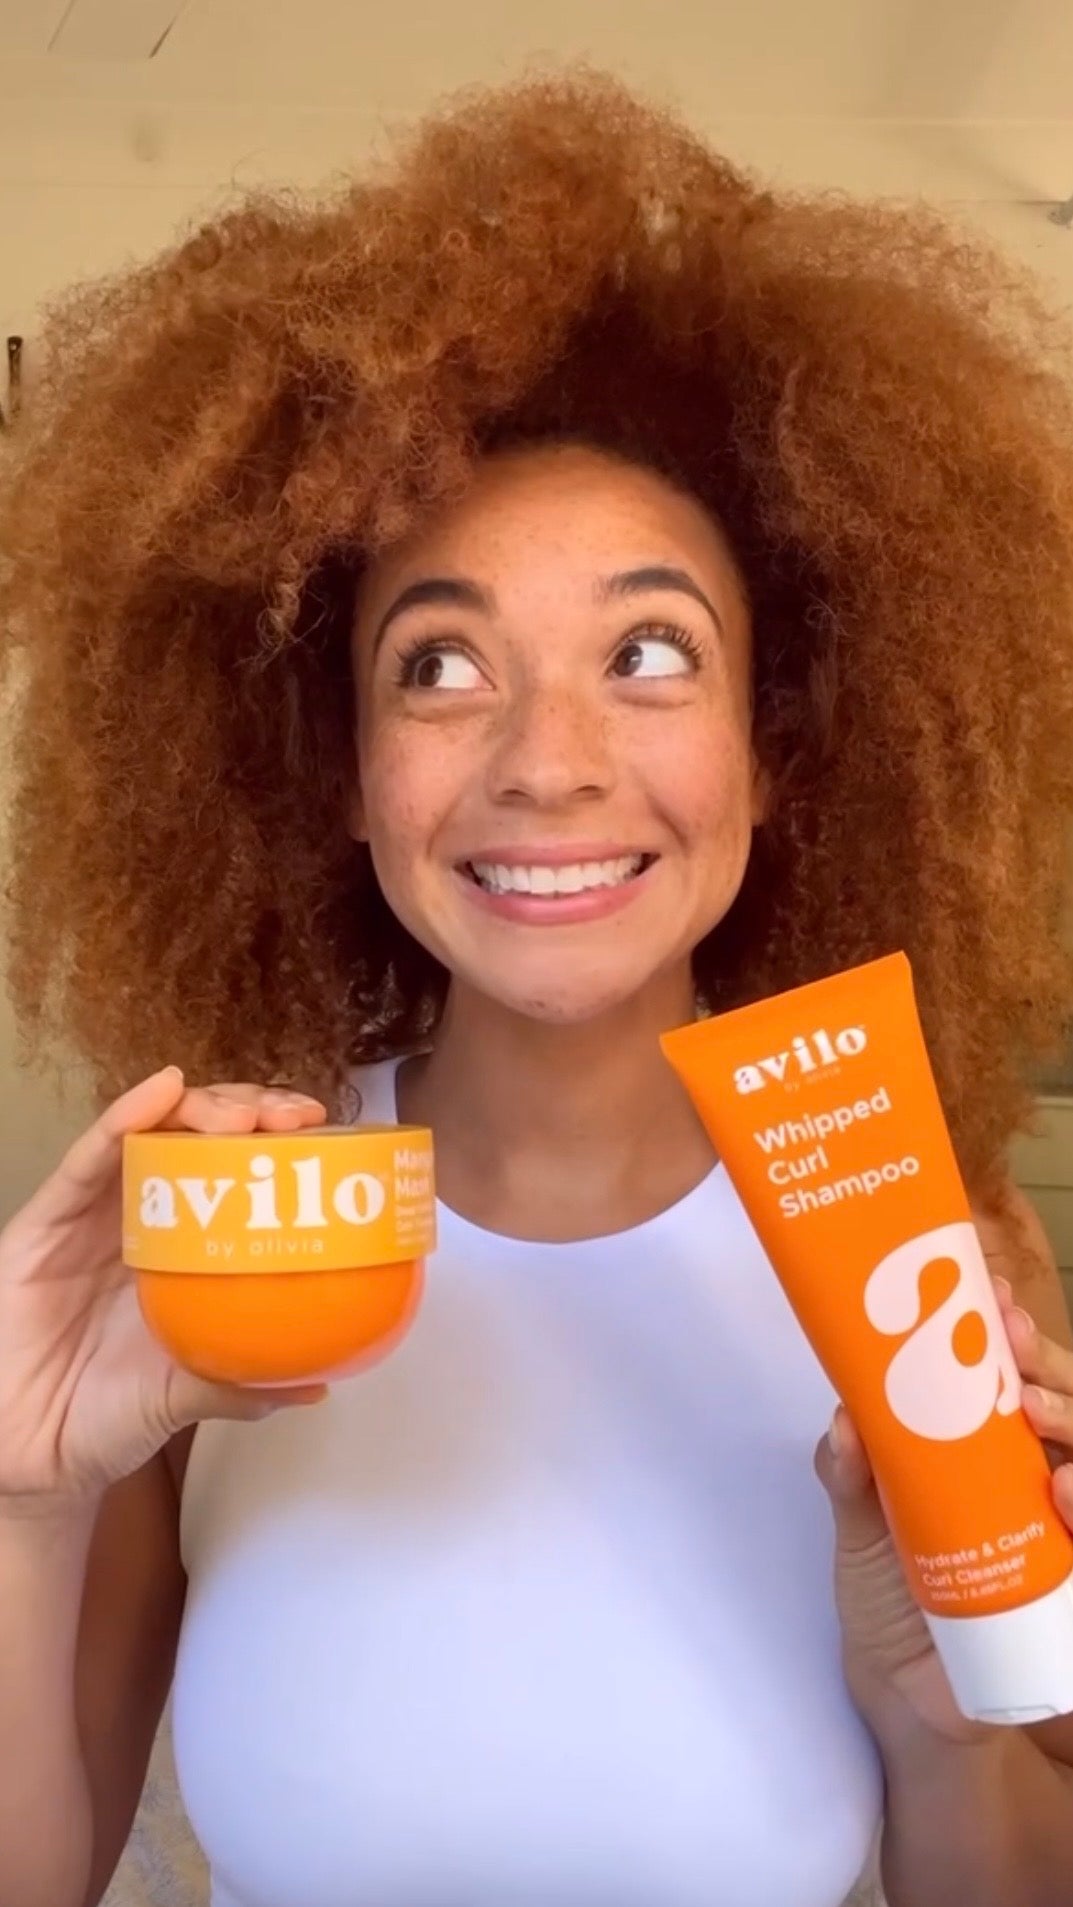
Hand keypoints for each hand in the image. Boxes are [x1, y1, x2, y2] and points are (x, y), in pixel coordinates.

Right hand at [0, 1069, 328, 1511]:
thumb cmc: (104, 1416)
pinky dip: (126, 1115)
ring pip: (153, 1130)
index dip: (280, 1146)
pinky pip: (89, 1157)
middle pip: (204, 1137)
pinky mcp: (49, 1218)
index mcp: (186, 1251)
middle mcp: (146, 1219)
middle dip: (254, 1112)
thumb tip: (316, 1384)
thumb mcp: (185, 1398)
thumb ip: (242, 1385)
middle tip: (295, 1118)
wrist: (31, 1450)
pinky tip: (161, 1091)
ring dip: (203, 1106)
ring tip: (245, 1112)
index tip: (326, 1137)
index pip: (238, 1173)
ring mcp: (97, 1213)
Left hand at [815, 1277, 1072, 1749]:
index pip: (1016, 1374)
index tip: (999, 1298)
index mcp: (984, 1447)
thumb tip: (844, 1420)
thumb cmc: (887, 1593)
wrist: (906, 1697)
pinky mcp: (1071, 1581)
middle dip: (1052, 1371)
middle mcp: (1032, 1477)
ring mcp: (1059, 1528)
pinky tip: (1066, 1492)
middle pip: (1066, 1406)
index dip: (1014, 1332)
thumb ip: (849, 1473)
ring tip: (1040, 1425)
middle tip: (1018, 1352)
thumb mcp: (860, 1523)